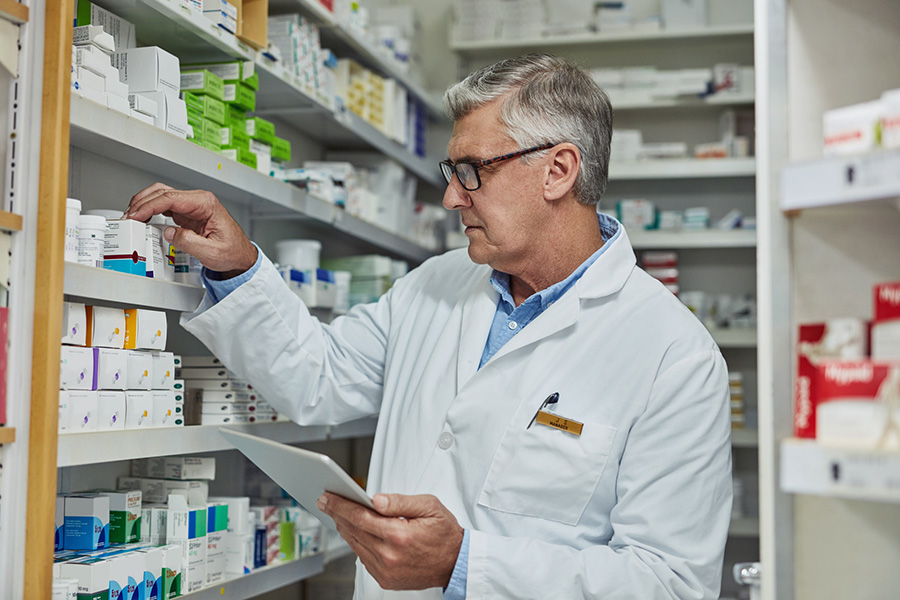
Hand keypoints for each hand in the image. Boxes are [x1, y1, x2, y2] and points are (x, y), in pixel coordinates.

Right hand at [125, 183, 257, 277]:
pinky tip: (143, 218)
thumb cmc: (232, 251)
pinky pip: (164, 206)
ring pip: (161, 196)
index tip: (135, 215)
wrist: (240, 256)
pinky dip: (150, 210)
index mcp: (206, 203)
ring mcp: (191, 206)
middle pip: (163, 192)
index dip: (149, 205)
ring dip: (144, 204)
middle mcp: (198, 200)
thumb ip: (189, 242)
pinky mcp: (187, 214)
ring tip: (132, 217)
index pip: (171, 198)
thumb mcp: (212, 252)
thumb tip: (169, 233)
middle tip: (128, 217)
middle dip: (142, 203)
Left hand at [318, 492, 463, 590]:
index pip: (359, 516)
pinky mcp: (385, 579)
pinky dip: (357, 542)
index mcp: (399, 535)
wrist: (456, 563)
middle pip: (352, 530)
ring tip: (338, 513)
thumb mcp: (428, 506)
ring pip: (355, 545)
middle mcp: (389, 555)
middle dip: (336, 514)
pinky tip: (355, 531)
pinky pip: (363, 558)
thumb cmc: (444, 533)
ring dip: (344, 528)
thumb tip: (375, 499)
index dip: (340, 505)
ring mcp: (386, 570)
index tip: (328, 496)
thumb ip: (400, 501)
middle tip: (325, 501)